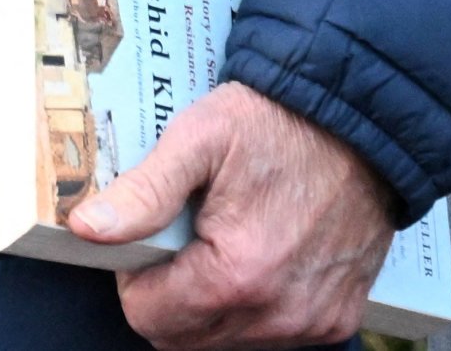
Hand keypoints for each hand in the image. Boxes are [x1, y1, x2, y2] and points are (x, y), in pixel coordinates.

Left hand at [68, 80, 393, 349]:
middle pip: (184, 338)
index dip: (136, 277)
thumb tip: (86, 228)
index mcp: (236, 275)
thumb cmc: (280, 123)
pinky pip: (273, 336)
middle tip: (185, 237)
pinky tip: (263, 256)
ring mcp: (311, 322)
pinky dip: (256, 307)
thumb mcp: (201, 138)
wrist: (364, 121)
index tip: (153, 237)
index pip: (148, 317)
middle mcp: (277, 313)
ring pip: (226, 341)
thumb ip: (143, 191)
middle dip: (171, 295)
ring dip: (212, 305)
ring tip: (226, 241)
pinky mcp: (335, 320)